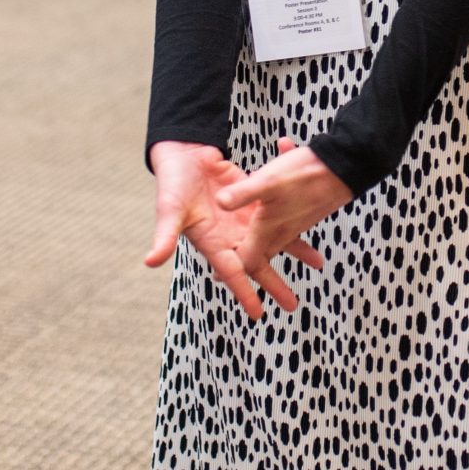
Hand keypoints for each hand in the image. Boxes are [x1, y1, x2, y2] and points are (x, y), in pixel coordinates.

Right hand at [144, 140, 322, 319]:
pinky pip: (277, 214)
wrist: (184, 155)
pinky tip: (311, 224)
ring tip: (318, 264)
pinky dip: (293, 220)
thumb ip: (164, 236)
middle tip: (293, 305)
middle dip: (274, 284)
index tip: (258, 314)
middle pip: (257, 264)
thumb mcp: (169, 211)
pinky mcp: (253, 200)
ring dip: (293, 251)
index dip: (244, 293)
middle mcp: (230, 236)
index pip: (231, 273)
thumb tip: (149, 262)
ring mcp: (243, 219)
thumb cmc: (172, 183)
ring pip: (273, 240)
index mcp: (211, 243)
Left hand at [215, 139, 352, 298]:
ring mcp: (295, 220)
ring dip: (259, 230)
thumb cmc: (307, 176)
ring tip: (245, 226)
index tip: (218, 276)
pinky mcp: (304, 208)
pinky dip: (277, 193)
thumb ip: (242, 194)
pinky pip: (284, 206)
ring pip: (272, 232)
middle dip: (244, 258)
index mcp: (269, 229)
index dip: (232, 270)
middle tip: (226, 265)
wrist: (345, 167)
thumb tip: (219, 203)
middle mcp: (283, 230)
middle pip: (260, 252)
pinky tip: (282, 154)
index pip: (248, 260)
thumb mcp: (267, 181)